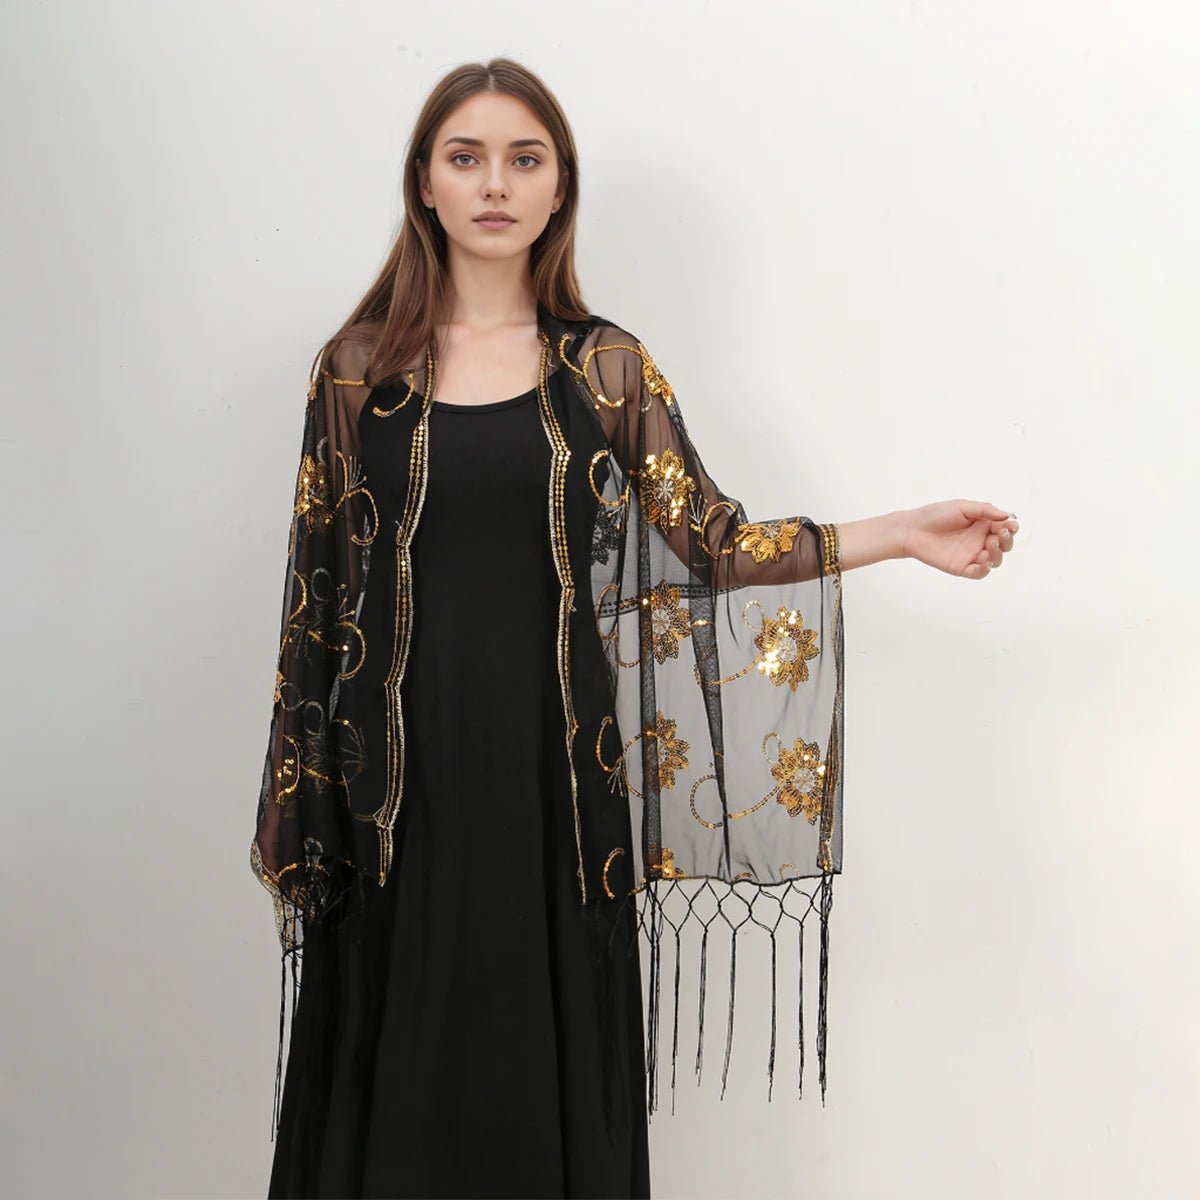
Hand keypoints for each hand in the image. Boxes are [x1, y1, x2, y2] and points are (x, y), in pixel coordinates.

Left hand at [899, 500, 1018, 579]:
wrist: (912, 530)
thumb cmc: (935, 515)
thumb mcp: (963, 507)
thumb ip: (985, 510)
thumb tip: (1007, 516)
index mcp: (982, 524)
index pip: (1005, 528)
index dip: (1011, 528)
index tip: (1011, 525)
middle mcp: (980, 540)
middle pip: (1004, 545)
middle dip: (1007, 541)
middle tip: (1001, 535)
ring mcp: (971, 555)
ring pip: (995, 560)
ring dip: (997, 554)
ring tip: (989, 545)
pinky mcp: (961, 567)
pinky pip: (978, 573)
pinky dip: (985, 570)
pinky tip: (984, 563)